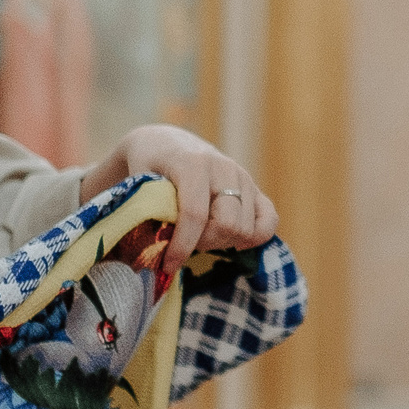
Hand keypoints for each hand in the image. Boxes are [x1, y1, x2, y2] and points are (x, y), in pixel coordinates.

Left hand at [81, 125, 279, 269]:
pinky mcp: (255, 187)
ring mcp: (243, 176)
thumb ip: (147, 210)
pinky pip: (270, 220)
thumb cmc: (147, 167)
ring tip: (201, 238)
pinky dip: (255, 237)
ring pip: (246, 228)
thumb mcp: (139, 182)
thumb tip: (150, 252)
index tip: (168, 265)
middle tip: (185, 245)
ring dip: (223, 242)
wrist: (167, 142)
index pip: (195, 214)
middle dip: (205, 244)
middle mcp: (224, 167)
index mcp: (192, 163)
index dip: (183, 245)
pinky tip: (233, 242)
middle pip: (227, 224)